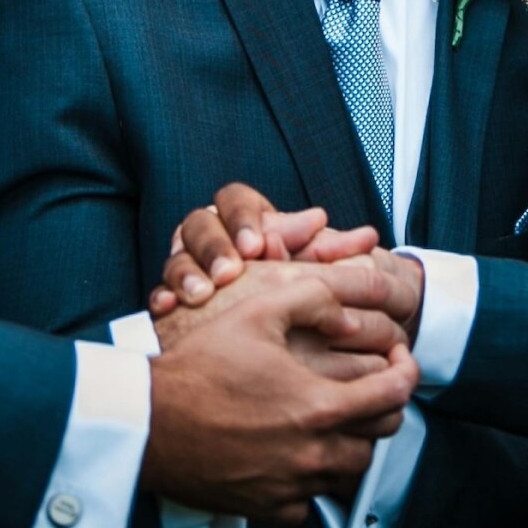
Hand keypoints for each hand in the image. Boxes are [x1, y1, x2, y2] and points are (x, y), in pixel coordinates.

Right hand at [144, 262, 421, 520]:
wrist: (148, 423)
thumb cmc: (196, 370)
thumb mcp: (258, 312)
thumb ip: (314, 297)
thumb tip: (350, 305)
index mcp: (319, 405)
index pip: (395, 393)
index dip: (407, 370)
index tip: (398, 361)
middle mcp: (313, 452)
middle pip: (381, 435)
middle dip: (383, 406)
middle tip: (368, 386)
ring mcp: (292, 486)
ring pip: (351, 471)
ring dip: (352, 443)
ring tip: (333, 419)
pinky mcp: (268, 508)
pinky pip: (311, 502)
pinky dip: (312, 481)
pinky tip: (295, 455)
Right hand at [150, 181, 383, 314]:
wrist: (271, 328)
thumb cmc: (294, 289)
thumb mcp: (314, 269)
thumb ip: (333, 252)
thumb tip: (367, 236)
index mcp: (243, 218)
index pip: (236, 199)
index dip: (244, 219)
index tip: (259, 245)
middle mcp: (211, 235)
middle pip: (200, 224)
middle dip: (215, 247)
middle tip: (230, 273)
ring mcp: (189, 264)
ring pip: (176, 256)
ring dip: (187, 272)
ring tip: (202, 294)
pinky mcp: (174, 295)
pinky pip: (159, 290)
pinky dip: (161, 297)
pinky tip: (167, 309)